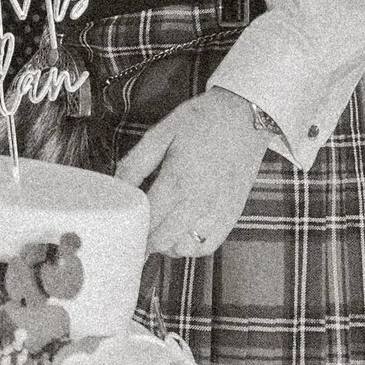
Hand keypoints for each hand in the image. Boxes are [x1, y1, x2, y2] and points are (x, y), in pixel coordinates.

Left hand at [115, 89, 265, 259]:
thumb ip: (136, 162)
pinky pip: (208, 245)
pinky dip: (191, 247)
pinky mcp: (232, 213)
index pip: (148, 220)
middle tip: (135, 232)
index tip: (121, 233)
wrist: (246, 115)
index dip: (131, 230)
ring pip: (184, 248)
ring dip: (166, 245)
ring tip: (158, 231)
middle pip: (163, 240)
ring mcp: (218, 211)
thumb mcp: (161, 132)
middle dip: (145, 240)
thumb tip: (118, 187)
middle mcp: (200, 201)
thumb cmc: (203, 120)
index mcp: (178, 179)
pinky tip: (182, 233)